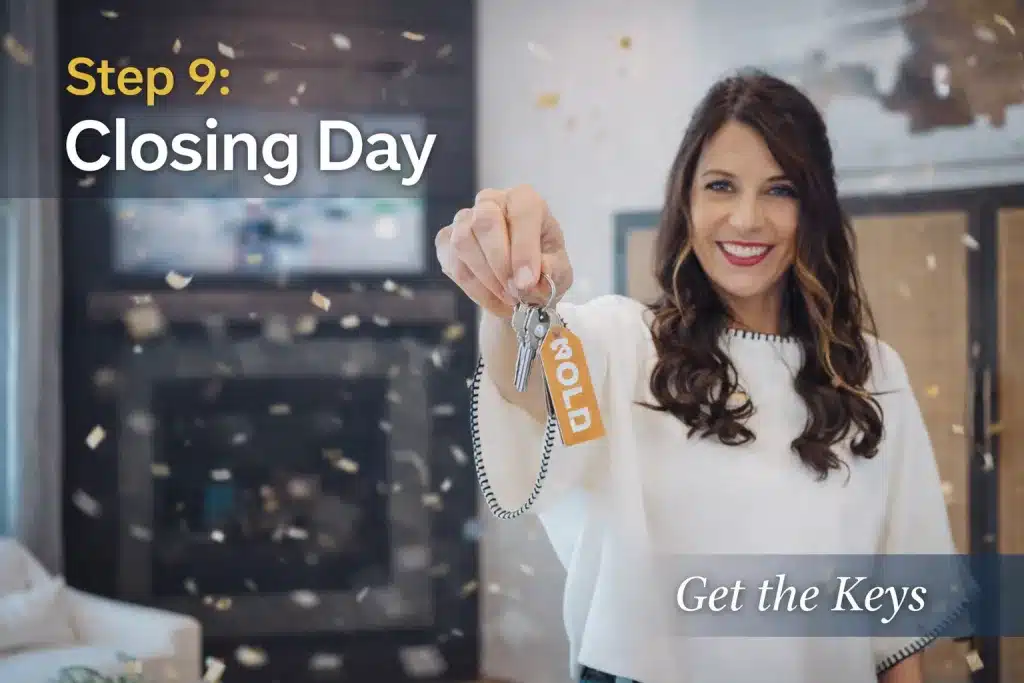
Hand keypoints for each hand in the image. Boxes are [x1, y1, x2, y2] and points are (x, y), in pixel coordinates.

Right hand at [435, 185, 573, 318]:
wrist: (520, 284)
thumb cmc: (543, 269)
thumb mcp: (560, 272)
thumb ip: (552, 271)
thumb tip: (535, 275)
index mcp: (524, 200)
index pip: (522, 212)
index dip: (524, 249)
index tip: (526, 282)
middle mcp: (492, 201)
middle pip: (485, 221)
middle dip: (500, 264)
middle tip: (515, 292)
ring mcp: (464, 218)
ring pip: (463, 242)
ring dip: (486, 278)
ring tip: (507, 297)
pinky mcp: (446, 239)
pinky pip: (452, 262)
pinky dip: (473, 287)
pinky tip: (492, 296)